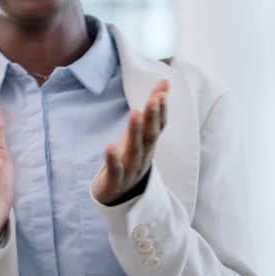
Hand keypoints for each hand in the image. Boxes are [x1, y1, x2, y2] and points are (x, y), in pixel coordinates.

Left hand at [92, 80, 169, 205]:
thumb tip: (165, 81)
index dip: (161, 111)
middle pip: (150, 136)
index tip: (161, 93)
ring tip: (135, 113)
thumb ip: (151, 108)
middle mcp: (144, 156)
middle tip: (154, 99)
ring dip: (136, 132)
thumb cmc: (129, 156)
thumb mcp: (139, 133)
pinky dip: (113, 159)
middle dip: (153, 117)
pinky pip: (116, 170)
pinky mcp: (116, 181)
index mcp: (149, 145)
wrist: (118, 194)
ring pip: (135, 151)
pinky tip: (109, 146)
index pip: (159, 127)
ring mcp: (131, 170)